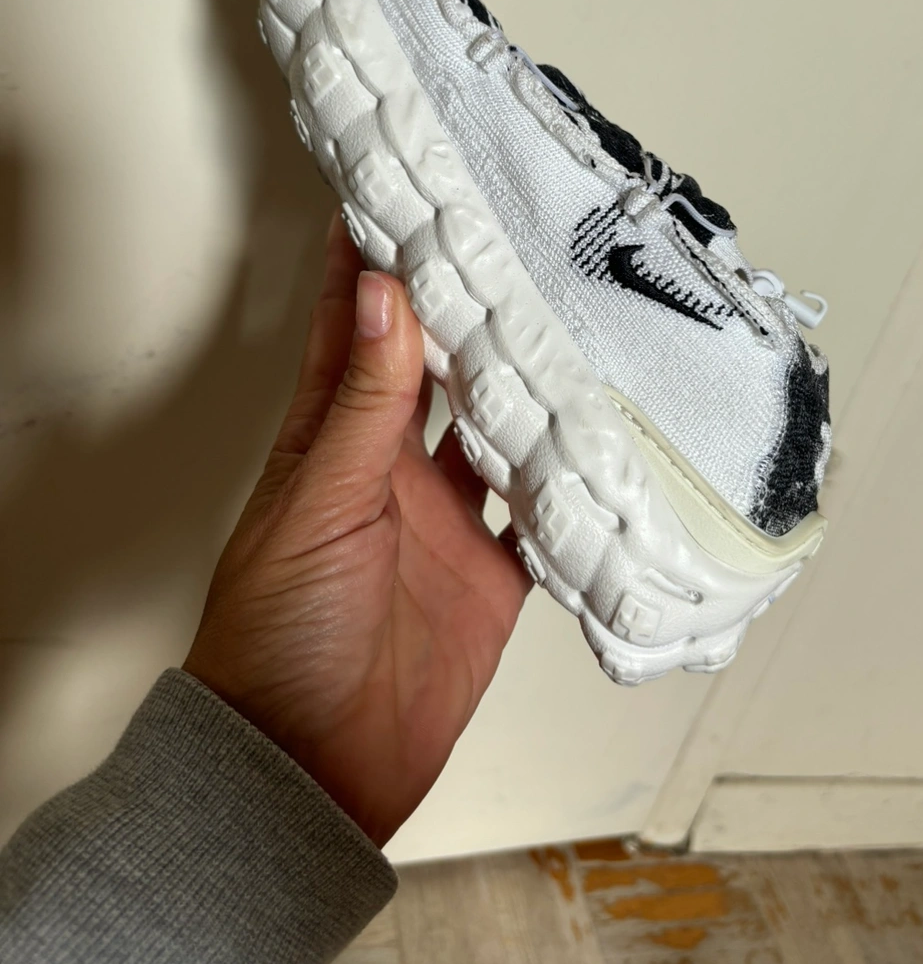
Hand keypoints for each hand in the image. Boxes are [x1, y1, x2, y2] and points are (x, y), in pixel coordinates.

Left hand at [184, 216, 531, 846]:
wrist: (311, 766)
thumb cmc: (280, 636)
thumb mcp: (319, 506)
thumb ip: (365, 407)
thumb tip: (381, 295)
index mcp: (332, 442)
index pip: (354, 332)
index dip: (371, 266)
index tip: (400, 197)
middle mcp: (392, 471)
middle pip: (437, 371)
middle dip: (468, 312)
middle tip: (513, 245)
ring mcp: (446, 522)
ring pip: (495, 432)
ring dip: (525, 386)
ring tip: (571, 322)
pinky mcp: (493, 575)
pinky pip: (539, 513)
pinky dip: (567, 479)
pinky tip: (600, 435)